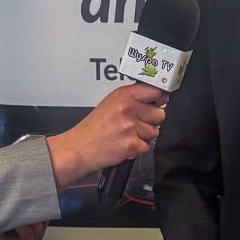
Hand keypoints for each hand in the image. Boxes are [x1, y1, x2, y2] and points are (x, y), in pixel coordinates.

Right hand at [45, 83, 167, 188]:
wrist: (80, 147)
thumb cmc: (94, 127)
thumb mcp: (111, 102)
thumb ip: (133, 97)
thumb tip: (157, 96)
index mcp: (123, 95)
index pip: (155, 90)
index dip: (159, 98)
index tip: (159, 100)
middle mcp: (127, 109)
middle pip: (160, 114)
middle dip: (151, 121)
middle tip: (136, 123)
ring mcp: (129, 127)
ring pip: (155, 132)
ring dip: (144, 136)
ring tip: (126, 134)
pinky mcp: (131, 145)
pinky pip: (147, 146)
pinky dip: (137, 148)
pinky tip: (124, 143)